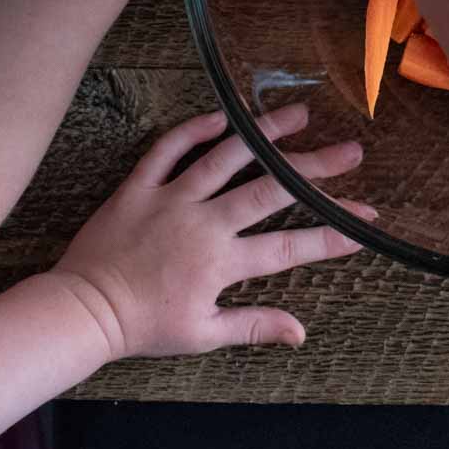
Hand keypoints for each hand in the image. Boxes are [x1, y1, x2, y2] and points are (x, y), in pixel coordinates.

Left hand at [49, 106, 369, 359]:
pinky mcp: (139, 186)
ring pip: (225, 157)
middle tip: (352, 151)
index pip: (289, 245)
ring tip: (299, 114)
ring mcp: (171, 199)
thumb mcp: (203, 334)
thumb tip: (300, 332)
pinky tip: (222, 117)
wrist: (83, 311)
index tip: (365, 224)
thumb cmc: (144, 326)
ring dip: (265, 133)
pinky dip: (193, 130)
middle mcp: (204, 223)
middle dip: (316, 169)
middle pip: (270, 190)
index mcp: (222, 262)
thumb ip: (254, 326)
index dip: (331, 234)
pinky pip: (167, 149)